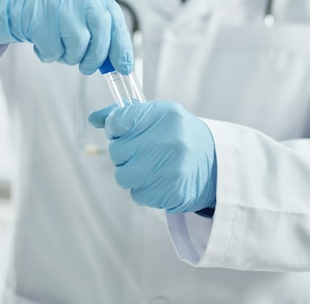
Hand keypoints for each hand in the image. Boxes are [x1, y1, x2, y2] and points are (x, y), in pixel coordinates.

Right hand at [0, 0, 132, 74]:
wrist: (7, 0)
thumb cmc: (48, 10)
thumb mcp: (76, 10)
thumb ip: (97, 30)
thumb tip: (118, 61)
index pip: (113, 16)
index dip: (121, 44)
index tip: (124, 67)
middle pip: (100, 26)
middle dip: (97, 54)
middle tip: (88, 67)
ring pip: (77, 40)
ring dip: (70, 56)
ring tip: (60, 51)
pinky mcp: (34, 11)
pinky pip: (52, 47)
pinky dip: (50, 55)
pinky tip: (43, 47)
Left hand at [89, 101, 216, 212]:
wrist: (215, 163)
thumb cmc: (180, 136)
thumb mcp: (159, 116)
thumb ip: (126, 115)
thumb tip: (94, 118)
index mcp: (165, 114)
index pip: (119, 120)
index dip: (115, 128)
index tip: (123, 131)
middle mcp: (169, 139)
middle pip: (117, 151)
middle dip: (124, 153)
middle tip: (141, 151)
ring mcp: (171, 167)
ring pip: (123, 175)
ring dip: (131, 173)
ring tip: (149, 167)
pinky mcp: (171, 192)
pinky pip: (137, 194)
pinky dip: (143, 189)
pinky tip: (158, 180)